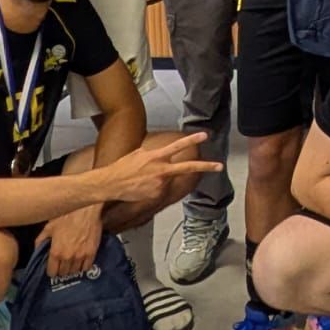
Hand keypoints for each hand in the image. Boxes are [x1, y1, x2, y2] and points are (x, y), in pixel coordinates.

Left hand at [35, 204, 102, 275]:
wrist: (85, 210)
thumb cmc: (65, 216)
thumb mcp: (49, 227)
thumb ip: (41, 240)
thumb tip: (37, 250)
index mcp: (55, 252)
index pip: (52, 272)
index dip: (51, 271)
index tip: (52, 268)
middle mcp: (67, 257)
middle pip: (63, 273)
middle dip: (61, 270)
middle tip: (61, 265)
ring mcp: (80, 256)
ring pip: (75, 271)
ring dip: (72, 269)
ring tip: (71, 264)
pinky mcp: (92, 253)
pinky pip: (86, 267)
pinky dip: (83, 266)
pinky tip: (81, 261)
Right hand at [100, 132, 219, 206]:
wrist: (111, 183)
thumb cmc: (121, 168)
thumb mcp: (138, 154)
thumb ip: (152, 153)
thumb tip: (158, 153)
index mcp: (156, 156)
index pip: (178, 146)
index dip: (192, 140)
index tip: (204, 135)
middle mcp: (161, 169)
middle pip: (188, 167)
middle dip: (205, 166)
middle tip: (219, 166)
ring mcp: (160, 183)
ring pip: (169, 181)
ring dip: (160, 181)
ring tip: (143, 180)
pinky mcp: (157, 194)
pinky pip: (160, 191)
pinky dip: (154, 189)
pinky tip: (142, 188)